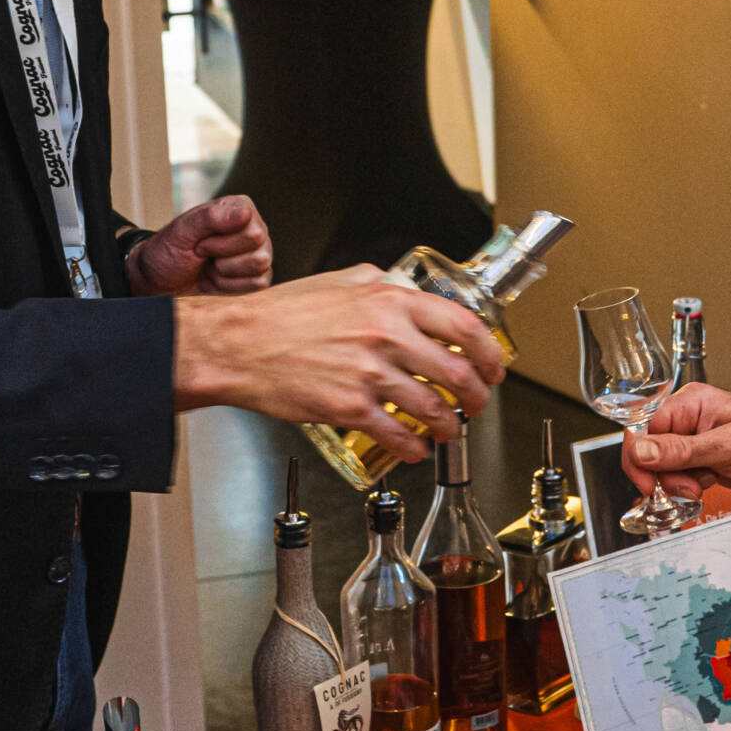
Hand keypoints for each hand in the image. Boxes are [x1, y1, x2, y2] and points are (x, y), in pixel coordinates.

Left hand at [126, 196, 272, 296]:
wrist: (160, 277)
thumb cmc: (170, 249)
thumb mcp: (183, 231)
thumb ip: (212, 218)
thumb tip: (247, 213)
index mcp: (239, 207)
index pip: (253, 234)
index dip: (221, 245)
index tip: (200, 241)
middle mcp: (254, 226)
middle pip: (260, 254)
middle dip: (223, 260)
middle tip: (202, 253)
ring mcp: (258, 250)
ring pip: (260, 268)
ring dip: (226, 273)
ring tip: (209, 265)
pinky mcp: (257, 273)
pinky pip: (259, 283)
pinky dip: (231, 286)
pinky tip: (216, 278)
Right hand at [171, 264, 507, 453]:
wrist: (237, 344)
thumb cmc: (279, 313)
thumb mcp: (340, 281)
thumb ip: (380, 286)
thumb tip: (405, 292)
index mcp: (389, 301)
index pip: (464, 327)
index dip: (489, 352)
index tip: (493, 365)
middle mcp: (386, 336)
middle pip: (457, 373)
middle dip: (477, 395)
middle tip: (477, 402)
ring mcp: (369, 374)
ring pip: (433, 409)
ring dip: (450, 425)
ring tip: (448, 429)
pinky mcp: (349, 408)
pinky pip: (398, 435)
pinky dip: (413, 448)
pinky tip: (414, 449)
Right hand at [624, 385, 730, 499]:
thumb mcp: (725, 448)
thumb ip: (679, 451)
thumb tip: (641, 451)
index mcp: (692, 404)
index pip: (644, 428)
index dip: (641, 458)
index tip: (648, 483)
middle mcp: (691, 421)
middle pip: (651, 450)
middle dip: (663, 475)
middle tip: (686, 486)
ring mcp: (699, 442)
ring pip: (665, 467)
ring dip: (677, 484)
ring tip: (701, 485)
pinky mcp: (707, 460)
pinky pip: (682, 475)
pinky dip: (687, 487)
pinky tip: (705, 487)